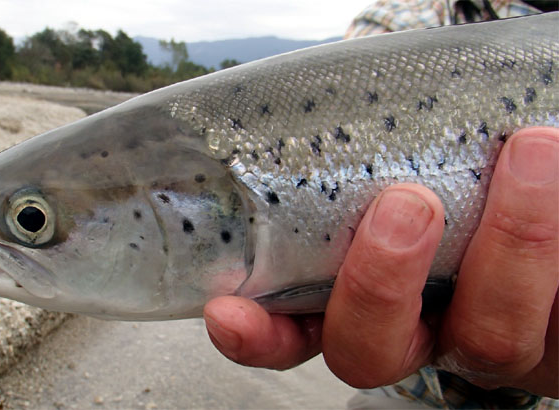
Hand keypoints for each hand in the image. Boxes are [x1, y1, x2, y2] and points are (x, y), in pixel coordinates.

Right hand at [203, 127, 557, 397]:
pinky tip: (554, 162)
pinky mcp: (553, 336)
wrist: (541, 176)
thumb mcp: (391, 146)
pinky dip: (555, 240)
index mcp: (348, 288)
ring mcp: (477, 332)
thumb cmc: (444, 156)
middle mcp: (407, 323)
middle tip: (406, 205)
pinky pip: (558, 317)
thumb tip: (309, 108)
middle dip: (378, 289)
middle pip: (367, 352)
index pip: (288, 329)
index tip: (226, 311)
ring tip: (531, 152)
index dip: (257, 335)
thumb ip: (352, 143)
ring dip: (509, 245)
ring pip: (485, 336)